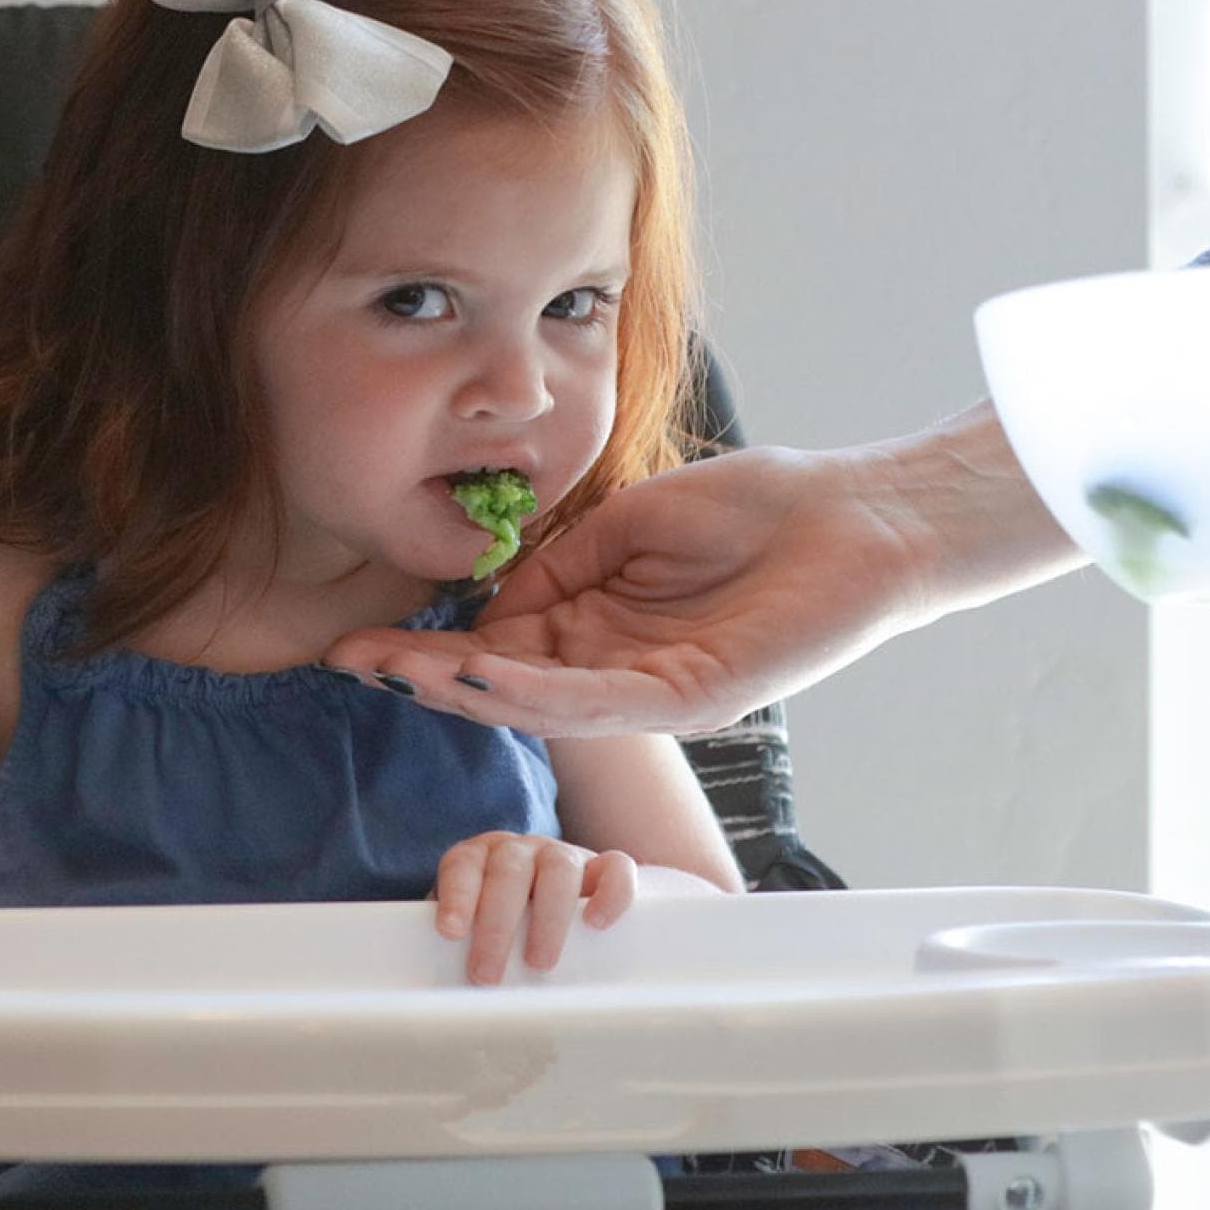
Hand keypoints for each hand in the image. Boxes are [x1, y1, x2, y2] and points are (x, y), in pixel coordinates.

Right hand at [327, 443, 931, 734]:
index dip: (435, 644)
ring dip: (467, 689)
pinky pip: (604, 700)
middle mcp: (622, 667)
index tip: (364, 637)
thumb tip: (491, 602)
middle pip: (510, 684)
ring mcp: (658, 690)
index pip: (504, 644)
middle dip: (429, 675)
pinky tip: (484, 672)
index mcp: (605, 624)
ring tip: (395, 671)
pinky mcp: (698, 698)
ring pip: (546, 702)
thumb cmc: (764, 507)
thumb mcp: (632, 519)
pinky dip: (540, 690)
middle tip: (351, 662)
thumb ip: (560, 562)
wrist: (858, 514)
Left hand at [431, 831, 635, 983]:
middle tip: (486, 975)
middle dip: (497, 924)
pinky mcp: (604, 869)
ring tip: (540, 964)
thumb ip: (453, 953)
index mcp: (480, 859)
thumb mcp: (468, 938)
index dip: (458, 896)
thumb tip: (439, 1002)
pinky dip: (610, 892)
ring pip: (559, 867)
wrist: (544, 917)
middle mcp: (521, 851)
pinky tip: (597, 923)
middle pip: (510, 870)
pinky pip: (616, 867)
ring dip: (548, 917)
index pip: (464, 865)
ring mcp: (564, 855)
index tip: (451, 932)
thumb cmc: (498, 939)